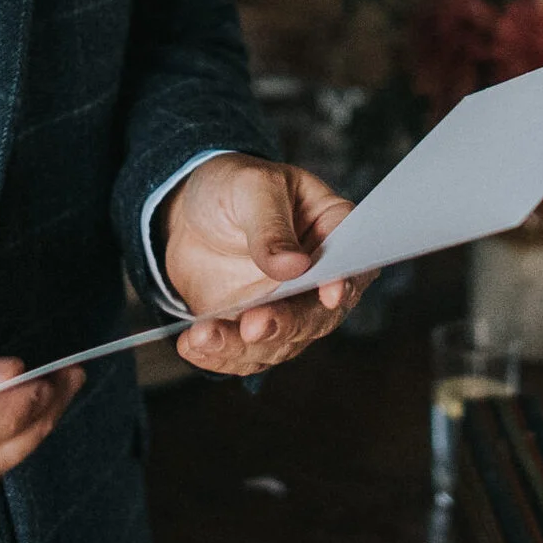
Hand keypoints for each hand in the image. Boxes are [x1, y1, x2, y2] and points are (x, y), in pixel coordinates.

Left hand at [161, 155, 370, 376]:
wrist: (189, 214)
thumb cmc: (234, 187)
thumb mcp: (252, 187)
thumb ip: (271, 226)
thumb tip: (294, 266)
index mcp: (332, 230)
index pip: (352, 259)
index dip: (346, 280)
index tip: (330, 294)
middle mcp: (317, 279)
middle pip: (317, 314)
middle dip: (286, 324)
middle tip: (253, 326)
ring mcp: (286, 308)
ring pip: (279, 343)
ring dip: (242, 347)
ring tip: (205, 335)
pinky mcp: (252, 330)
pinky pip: (243, 355)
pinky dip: (219, 356)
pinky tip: (194, 344)